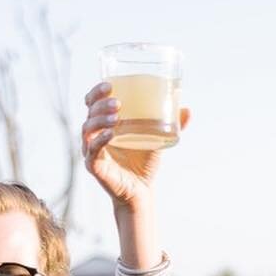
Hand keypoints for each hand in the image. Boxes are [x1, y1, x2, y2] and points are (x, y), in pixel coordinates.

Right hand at [81, 83, 191, 210]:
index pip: (92, 102)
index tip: (109, 84)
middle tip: (118, 103)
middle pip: (89, 112)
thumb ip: (170, 125)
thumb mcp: (156, 139)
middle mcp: (93, 135)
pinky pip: (92, 150)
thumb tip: (188, 110)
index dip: (97, 92)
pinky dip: (100, 140)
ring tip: (117, 117)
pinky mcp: (93, 166)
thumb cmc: (143, 163)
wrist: (141, 191)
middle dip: (100, 104)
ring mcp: (91, 150)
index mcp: (103, 124)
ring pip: (87, 129)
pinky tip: (111, 134)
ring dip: (100, 119)